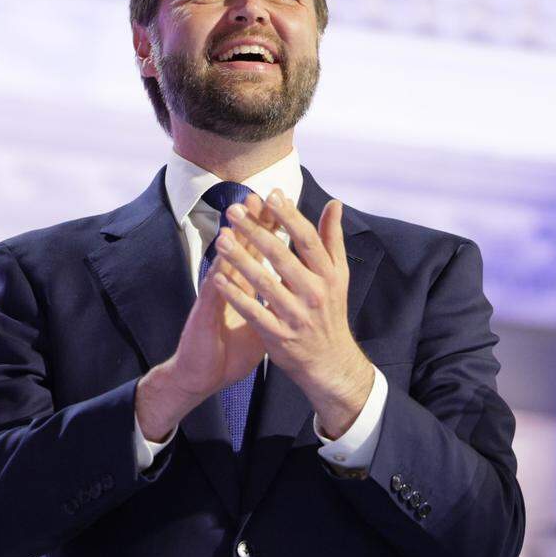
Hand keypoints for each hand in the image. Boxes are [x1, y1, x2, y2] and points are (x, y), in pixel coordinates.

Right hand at [135, 194, 279, 441]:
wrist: (202, 375)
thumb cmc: (230, 349)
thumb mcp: (262, 323)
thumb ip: (277, 301)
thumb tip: (299, 287)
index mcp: (246, 287)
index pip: (261, 252)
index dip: (272, 229)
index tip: (284, 205)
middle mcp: (229, 286)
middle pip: (243, 249)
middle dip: (253, 224)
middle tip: (259, 197)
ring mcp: (214, 298)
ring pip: (224, 265)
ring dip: (231, 243)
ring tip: (236, 218)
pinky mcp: (203, 315)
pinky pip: (211, 295)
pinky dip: (217, 280)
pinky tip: (220, 265)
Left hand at [211, 191, 373, 438]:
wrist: (330, 362)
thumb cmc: (330, 311)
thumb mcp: (338, 275)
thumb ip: (332, 239)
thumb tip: (334, 203)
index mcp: (329, 275)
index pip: (307, 239)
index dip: (289, 216)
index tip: (271, 194)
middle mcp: (314, 293)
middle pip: (282, 257)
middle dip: (256, 231)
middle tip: (234, 211)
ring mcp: (296, 315)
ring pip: (264, 283)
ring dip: (240, 260)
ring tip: (221, 239)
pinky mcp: (278, 335)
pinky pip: (252, 311)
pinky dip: (234, 295)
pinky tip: (217, 278)